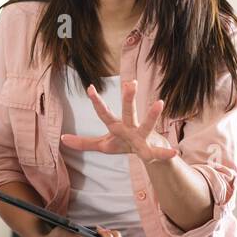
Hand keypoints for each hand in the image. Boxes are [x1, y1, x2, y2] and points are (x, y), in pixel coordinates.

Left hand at [60, 79, 175, 162]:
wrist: (149, 153)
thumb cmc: (124, 144)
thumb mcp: (103, 145)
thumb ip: (83, 142)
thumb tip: (62, 138)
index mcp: (116, 126)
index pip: (104, 113)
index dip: (97, 102)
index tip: (90, 88)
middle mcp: (130, 127)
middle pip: (128, 112)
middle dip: (128, 99)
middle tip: (130, 83)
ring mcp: (142, 136)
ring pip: (146, 125)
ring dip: (152, 115)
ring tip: (160, 102)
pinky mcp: (152, 149)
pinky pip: (158, 152)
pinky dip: (165, 153)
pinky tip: (174, 152)